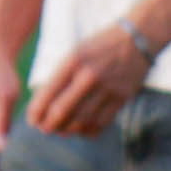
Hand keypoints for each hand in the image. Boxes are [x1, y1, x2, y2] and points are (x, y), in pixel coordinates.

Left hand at [26, 25, 150, 141]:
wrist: (137, 39)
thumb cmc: (101, 45)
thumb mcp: (76, 52)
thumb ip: (62, 75)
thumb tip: (45, 102)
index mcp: (73, 61)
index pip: (48, 93)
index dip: (36, 111)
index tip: (32, 119)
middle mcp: (90, 76)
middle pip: (62, 111)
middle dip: (49, 124)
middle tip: (44, 128)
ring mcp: (108, 88)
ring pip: (82, 120)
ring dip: (67, 130)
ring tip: (61, 131)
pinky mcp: (122, 97)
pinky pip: (102, 122)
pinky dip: (88, 130)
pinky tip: (82, 130)